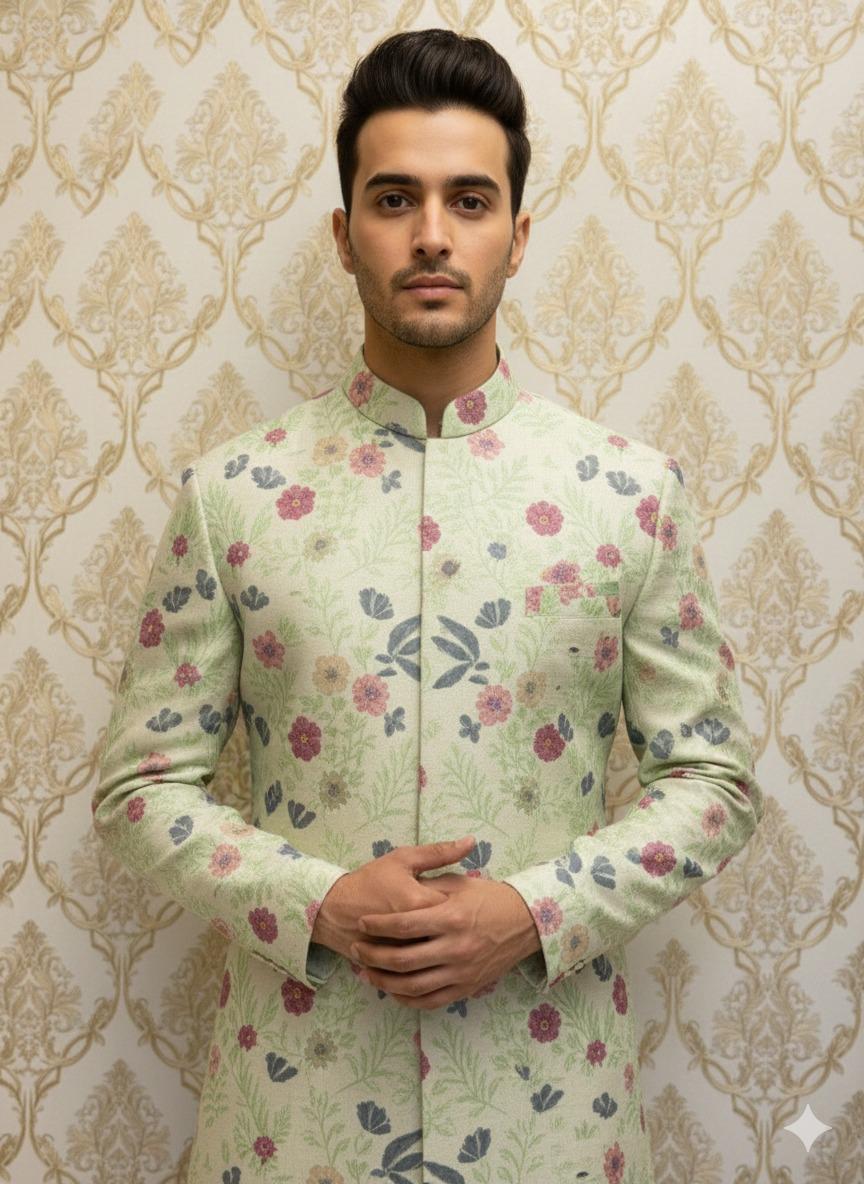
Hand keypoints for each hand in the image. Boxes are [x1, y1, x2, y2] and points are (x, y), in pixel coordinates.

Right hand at [310, 836, 476, 962]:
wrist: (334, 908)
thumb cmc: (371, 880)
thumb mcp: (403, 859)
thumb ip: (439, 852)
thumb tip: (471, 841)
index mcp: (421, 903)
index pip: (458, 909)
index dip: (463, 906)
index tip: (462, 902)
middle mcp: (415, 933)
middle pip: (450, 937)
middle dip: (454, 932)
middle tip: (452, 924)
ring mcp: (404, 953)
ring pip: (436, 959)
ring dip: (442, 950)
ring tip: (441, 939)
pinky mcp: (394, 968)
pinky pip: (418, 973)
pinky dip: (426, 966)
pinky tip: (429, 956)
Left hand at [349, 873, 541, 1009]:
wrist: (525, 922)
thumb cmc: (489, 898)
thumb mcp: (458, 884)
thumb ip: (427, 887)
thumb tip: (396, 891)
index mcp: (451, 917)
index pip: (404, 925)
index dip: (378, 925)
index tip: (361, 923)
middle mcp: (456, 947)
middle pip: (403, 959)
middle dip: (373, 954)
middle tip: (357, 948)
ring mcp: (462, 971)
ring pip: (413, 985)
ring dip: (384, 980)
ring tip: (367, 972)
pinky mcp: (467, 988)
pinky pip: (431, 1001)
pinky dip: (407, 999)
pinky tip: (393, 990)